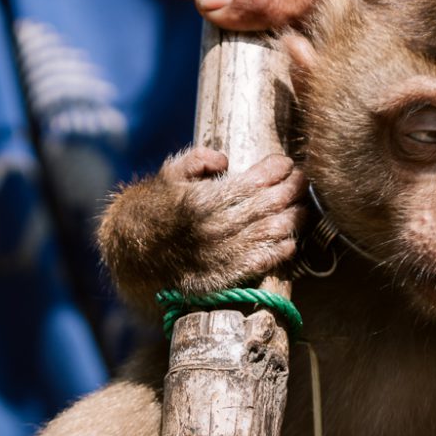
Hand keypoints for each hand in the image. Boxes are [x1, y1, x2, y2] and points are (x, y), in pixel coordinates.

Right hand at [98, 146, 305, 310]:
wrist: (132, 254)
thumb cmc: (154, 210)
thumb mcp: (168, 176)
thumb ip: (196, 160)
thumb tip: (224, 159)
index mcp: (202, 201)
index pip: (253, 182)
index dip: (276, 169)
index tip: (287, 163)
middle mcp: (214, 229)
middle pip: (268, 205)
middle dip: (291, 189)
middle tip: (303, 181)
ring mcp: (221, 255)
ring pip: (271, 233)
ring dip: (293, 218)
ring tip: (302, 207)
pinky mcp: (224, 276)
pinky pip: (262, 263)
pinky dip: (281, 251)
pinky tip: (290, 240)